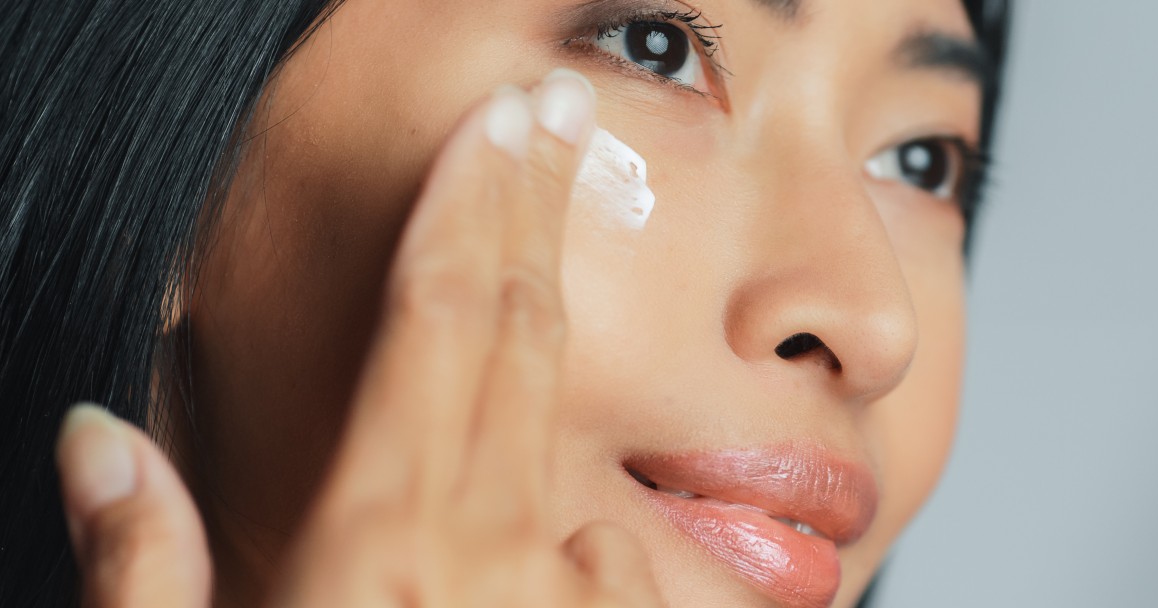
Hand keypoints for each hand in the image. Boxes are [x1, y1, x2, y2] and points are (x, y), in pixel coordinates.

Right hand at [55, 69, 664, 607]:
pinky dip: (575, 524)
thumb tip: (99, 441)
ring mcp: (563, 598)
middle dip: (533, 208)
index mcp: (375, 544)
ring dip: (548, 340)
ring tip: (541, 282)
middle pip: (519, 333)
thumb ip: (145, 568)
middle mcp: (487, 555)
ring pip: (559, 430)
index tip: (503, 120)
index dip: (469, 203)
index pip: (435, 319)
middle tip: (560, 116)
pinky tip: (558, 540)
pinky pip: (605, 547)